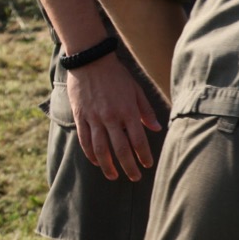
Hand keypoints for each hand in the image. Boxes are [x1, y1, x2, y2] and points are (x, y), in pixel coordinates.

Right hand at [66, 53, 161, 181]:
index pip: (138, 140)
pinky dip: (91, 154)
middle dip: (128, 166)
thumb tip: (157, 129)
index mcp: (128, 111)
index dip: (143, 155)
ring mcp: (94, 118)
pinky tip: (97, 162)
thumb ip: (146, 111)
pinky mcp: (80, 117)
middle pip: (120, 149)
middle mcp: (111, 117)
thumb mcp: (137, 90)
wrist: (90, 61)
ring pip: (100, 149)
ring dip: (108, 165)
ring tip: (114, 176)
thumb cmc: (117, 76)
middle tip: (135, 178)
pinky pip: (85, 140)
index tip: (148, 165)